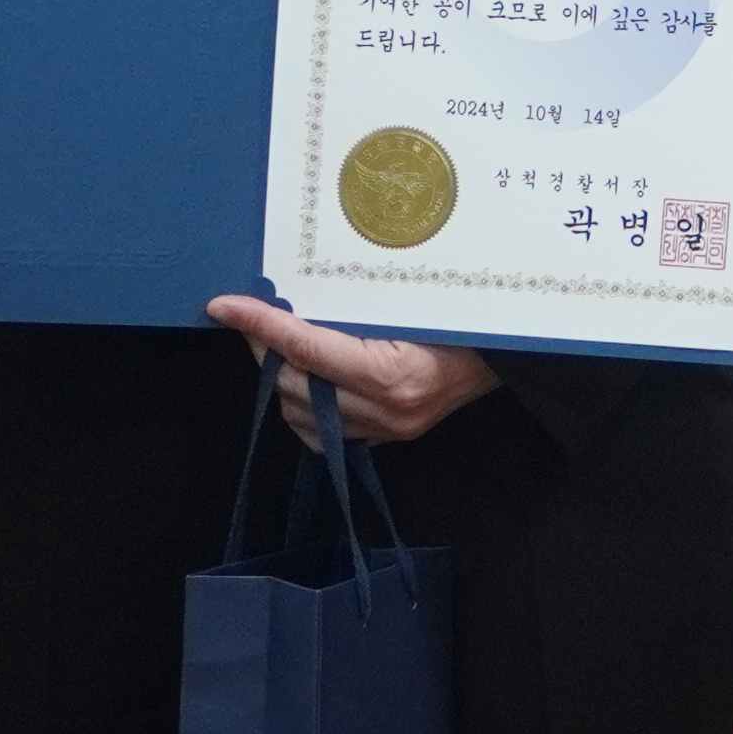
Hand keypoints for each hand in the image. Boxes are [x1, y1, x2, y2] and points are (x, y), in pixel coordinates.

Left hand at [206, 294, 496, 443]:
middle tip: (255, 315)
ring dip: (282, 377)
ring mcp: (385, 432)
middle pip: (295, 384)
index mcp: (395, 372)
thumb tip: (292, 291)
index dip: (261, 323)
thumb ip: (356, 304)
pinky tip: (309, 379)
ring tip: (284, 344)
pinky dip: (303, 406)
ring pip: (300, 413)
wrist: (508, 352)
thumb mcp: (414, 298)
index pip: (307, 347)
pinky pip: (321, 434)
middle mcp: (387, 410)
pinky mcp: (384, 442)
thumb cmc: (464, 314)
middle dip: (266, 348)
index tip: (224, 305)